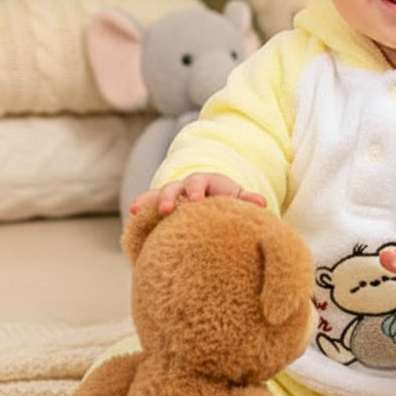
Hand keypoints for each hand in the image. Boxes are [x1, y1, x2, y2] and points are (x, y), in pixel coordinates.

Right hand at [129, 174, 266, 215]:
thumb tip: (262, 203)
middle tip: (168, 209)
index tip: (198, 201)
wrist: (215, 199)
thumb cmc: (228, 200)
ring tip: (138, 210)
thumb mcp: (237, 199)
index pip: (201, 183)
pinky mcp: (163, 203)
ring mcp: (174, 194)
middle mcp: (187, 186)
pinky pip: (150, 202)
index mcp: (207, 183)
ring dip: (152, 201)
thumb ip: (246, 200)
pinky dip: (142, 205)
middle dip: (172, 197)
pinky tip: (133, 212)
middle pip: (177, 187)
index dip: (198, 191)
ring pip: (160, 193)